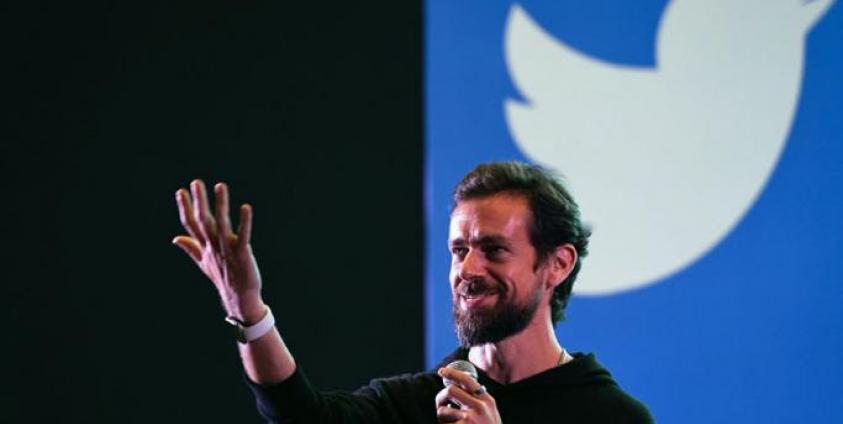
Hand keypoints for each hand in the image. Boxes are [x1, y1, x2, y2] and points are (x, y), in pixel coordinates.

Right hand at [173, 180, 264, 322]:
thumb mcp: (203, 262)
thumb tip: (175, 238)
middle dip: (199, 202)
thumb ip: (191, 248)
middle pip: (203, 221)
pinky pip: (243, 236)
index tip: (180, 191)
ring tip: (220, 185)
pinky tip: (246, 207)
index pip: (191, 224)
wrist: (239, 299)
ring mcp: (227, 251)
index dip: (185, 208)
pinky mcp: (242, 254)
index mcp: (204, 247)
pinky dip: (244, 222)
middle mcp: (213, 247)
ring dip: (220, 205)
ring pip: (221, 225)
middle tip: (196, 182)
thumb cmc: (223, 278)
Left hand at [435, 367, 502, 423]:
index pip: (468, 380)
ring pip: (443, 409)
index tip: (442, 371)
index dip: (452, 373)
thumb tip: (457, 385)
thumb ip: (478, 401)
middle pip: (451, 390)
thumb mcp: (490, 414)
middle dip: (441, 397)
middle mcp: (480, 407)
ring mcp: (470, 418)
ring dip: (441, 417)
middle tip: (440, 404)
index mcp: (487, 401)